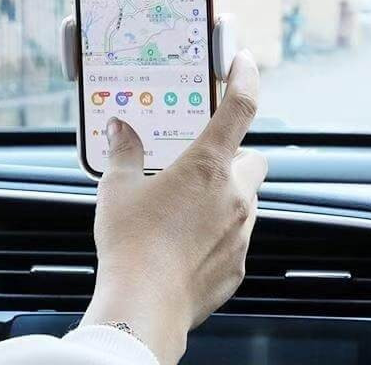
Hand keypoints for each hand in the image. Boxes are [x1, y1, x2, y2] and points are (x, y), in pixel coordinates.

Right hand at [81, 50, 266, 364]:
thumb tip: (120, 129)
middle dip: (233, 157)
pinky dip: (220, 231)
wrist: (143, 307)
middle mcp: (235, 194)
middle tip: (201, 164)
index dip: (246, 78)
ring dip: (225, 196)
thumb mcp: (118, 189)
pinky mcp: (239, 264)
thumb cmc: (130, 245)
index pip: (240, 107)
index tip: (244, 62)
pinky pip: (237, 236)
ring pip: (246, 199)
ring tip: (186, 209)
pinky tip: (187, 242)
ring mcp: (242, 231)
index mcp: (207, 166)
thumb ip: (123, 152)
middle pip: (252, 160)